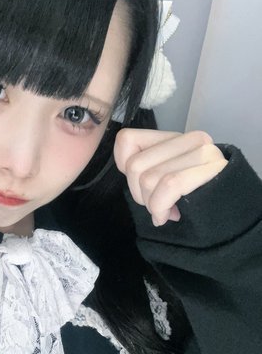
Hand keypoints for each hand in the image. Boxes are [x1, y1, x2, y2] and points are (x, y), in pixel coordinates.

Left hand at [113, 129, 227, 226]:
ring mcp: (202, 151)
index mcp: (173, 138)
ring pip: (148, 178)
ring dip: (152, 205)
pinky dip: (161, 207)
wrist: (230, 214)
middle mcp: (189, 139)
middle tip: (157, 205)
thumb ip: (145, 169)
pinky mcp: (210, 168)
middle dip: (139, 195)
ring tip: (166, 210)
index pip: (127, 140)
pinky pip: (168, 186)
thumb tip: (127, 167)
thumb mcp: (163, 179)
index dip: (124, 167)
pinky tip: (167, 216)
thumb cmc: (192, 200)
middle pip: (135, 165)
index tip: (141, 185)